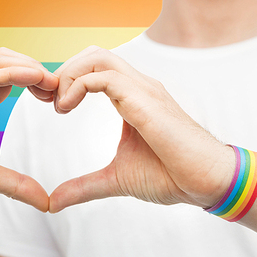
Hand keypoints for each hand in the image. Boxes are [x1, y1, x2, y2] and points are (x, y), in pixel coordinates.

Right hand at [0, 48, 57, 211]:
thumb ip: (16, 185)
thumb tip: (46, 203)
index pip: (17, 78)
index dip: (40, 82)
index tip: (58, 98)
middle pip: (12, 62)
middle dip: (40, 70)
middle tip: (60, 90)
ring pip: (2, 60)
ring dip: (30, 66)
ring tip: (51, 83)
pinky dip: (15, 71)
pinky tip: (36, 78)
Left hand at [49, 46, 234, 212]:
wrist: (206, 182)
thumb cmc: (170, 176)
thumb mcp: (115, 180)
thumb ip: (84, 187)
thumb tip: (53, 202)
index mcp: (131, 97)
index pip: (94, 69)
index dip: (68, 80)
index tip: (53, 105)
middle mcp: (137, 87)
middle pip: (94, 54)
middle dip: (65, 72)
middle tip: (50, 100)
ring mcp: (143, 90)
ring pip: (98, 58)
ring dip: (69, 76)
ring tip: (59, 105)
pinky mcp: (145, 100)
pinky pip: (104, 77)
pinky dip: (78, 86)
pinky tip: (67, 108)